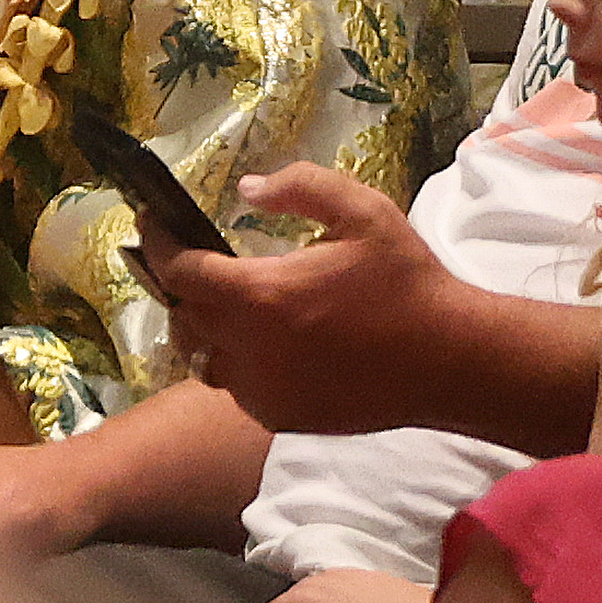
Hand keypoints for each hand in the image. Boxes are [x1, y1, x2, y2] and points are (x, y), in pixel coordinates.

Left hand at [147, 163, 482, 433]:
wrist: (448, 359)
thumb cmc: (406, 280)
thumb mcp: (361, 211)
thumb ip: (300, 187)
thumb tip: (247, 190)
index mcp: (261, 294)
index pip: (179, 271)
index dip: (159, 244)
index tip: (153, 224)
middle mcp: (249, 348)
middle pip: (182, 315)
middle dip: (181, 285)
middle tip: (195, 260)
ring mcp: (261, 389)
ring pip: (202, 357)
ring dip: (204, 328)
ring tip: (228, 303)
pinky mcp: (279, 416)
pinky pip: (235, 386)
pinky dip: (236, 361)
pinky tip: (267, 342)